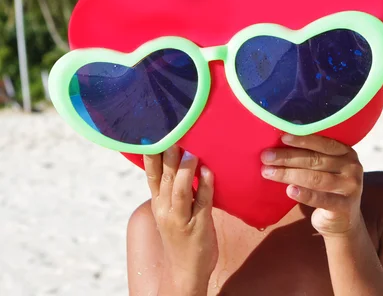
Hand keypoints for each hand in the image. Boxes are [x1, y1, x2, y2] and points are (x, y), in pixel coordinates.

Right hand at [144, 146, 217, 292]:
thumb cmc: (182, 237)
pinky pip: (203, 202)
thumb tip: (181, 160)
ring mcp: (181, 218)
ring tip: (190, 152)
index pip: (152, 175)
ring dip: (186, 170)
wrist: (186, 272)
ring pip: (180, 190)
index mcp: (158, 203)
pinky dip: (206, 186)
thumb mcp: (170, 212)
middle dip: (168, 156)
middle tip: (173, 134)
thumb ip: (173, 188)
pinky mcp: (199, 225)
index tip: (154, 134)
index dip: (151, 155)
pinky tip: (209, 172)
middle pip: (165, 178)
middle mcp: (166, 209)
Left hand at [261, 134, 363, 236]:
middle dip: (288, 157)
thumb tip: (278, 147)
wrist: (343, 222)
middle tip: (266, 157)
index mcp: (347, 153)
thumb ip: (312, 158)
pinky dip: (304, 194)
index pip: (323, 143)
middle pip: (316, 160)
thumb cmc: (328, 190)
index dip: (302, 140)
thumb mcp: (326, 170)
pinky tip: (289, 190)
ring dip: (289, 174)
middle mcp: (352, 167)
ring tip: (268, 172)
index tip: (282, 137)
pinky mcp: (344, 207)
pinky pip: (321, 199)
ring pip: (315, 178)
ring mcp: (350, 187)